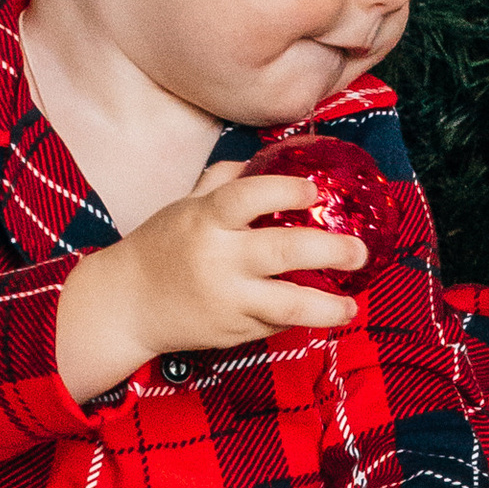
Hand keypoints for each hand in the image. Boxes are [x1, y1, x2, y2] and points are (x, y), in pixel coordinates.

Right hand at [54, 158, 369, 402]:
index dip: (285, 190)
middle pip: (281, 251)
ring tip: (351, 307)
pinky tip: (322, 312)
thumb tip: (269, 156)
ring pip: (286, 304)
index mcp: (205, 219)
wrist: (128, 304)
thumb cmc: (163, 247)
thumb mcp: (186, 205)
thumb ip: (225, 181)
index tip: (316, 191)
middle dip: (328, 250)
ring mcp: (228, 299)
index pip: (248, 197)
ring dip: (326, 307)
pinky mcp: (233, 331)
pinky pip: (275, 324)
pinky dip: (301, 318)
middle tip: (360, 250)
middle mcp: (218, 259)